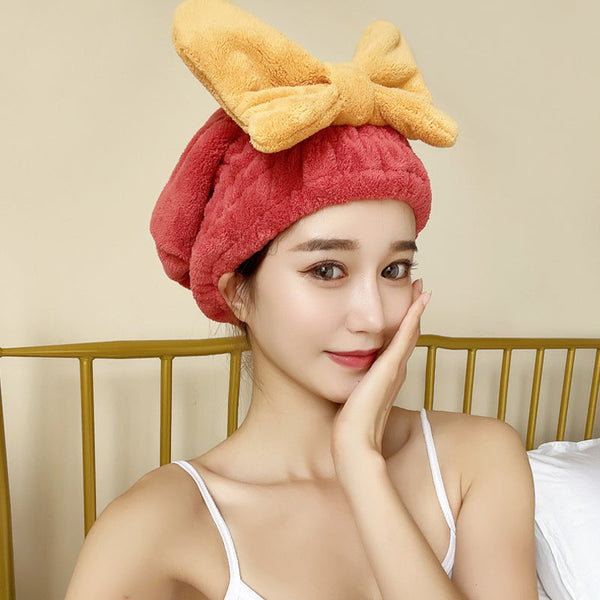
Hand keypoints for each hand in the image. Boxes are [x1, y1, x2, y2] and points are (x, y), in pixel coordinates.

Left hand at [331, 279, 429, 472]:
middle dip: (413, 311)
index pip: (398, 343)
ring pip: (410, 332)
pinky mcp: (392, 367)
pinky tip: (419, 300)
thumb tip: (341, 371)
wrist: (353, 440)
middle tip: (418, 288)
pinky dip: (413, 317)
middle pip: (409, 334)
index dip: (404, 323)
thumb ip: (354, 383)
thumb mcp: (353, 396)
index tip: (405, 303)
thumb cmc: (349, 423)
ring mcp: (396, 368)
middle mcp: (396, 370)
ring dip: (415, 309)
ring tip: (420, 288)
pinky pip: (405, 336)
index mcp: (387, 375)